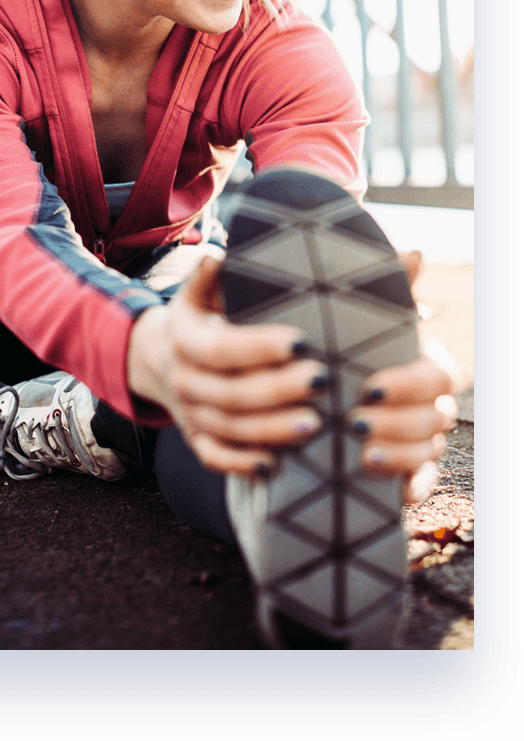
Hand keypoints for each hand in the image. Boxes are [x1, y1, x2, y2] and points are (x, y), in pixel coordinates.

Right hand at [127, 254, 327, 475]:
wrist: (160, 359)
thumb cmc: (199, 319)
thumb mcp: (198, 292)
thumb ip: (210, 274)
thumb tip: (218, 254)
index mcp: (184, 339)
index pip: (221, 348)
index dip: (258, 348)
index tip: (301, 342)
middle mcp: (184, 380)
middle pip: (230, 393)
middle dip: (277, 391)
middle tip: (322, 382)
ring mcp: (190, 414)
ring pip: (229, 429)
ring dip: (271, 430)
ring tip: (316, 424)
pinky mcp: (197, 440)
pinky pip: (215, 458)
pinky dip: (241, 465)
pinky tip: (276, 465)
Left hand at [345, 250, 458, 502]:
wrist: (301, 397)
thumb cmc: (334, 351)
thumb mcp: (346, 322)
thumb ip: (379, 292)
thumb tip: (415, 251)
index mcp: (420, 364)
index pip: (439, 375)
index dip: (410, 383)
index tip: (368, 387)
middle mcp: (426, 404)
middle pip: (436, 416)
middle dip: (399, 420)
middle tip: (355, 421)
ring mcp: (418, 441)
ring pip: (430, 450)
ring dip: (400, 453)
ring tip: (359, 452)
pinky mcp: (402, 473)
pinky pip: (421, 484)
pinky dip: (411, 487)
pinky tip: (393, 489)